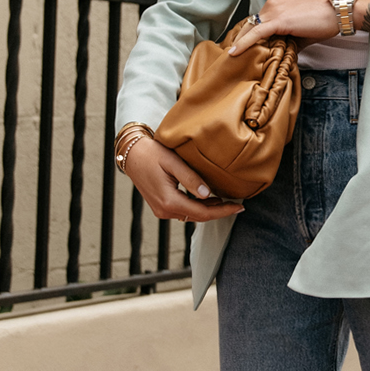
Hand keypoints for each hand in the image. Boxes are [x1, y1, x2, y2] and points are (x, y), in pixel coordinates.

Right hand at [125, 137, 243, 222]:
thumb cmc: (151, 153)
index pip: (202, 213)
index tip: (239, 207)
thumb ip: (191, 179)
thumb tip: (208, 195)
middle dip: (219, 212)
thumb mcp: (173, 162)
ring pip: (191, 215)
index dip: (223, 211)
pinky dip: (197, 207)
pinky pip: (183, 211)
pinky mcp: (160, 206)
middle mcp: (164, 210)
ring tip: (226, 202)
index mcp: (169, 201)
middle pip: (198, 217)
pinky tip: (208, 199)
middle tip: (237, 206)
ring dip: (208, 210)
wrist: (130, 154)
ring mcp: (161, 210)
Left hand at [229, 0, 339, 51]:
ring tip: (230, 59)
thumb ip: (285, 43)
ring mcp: (274, 11)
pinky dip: (244, 43)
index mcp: (275, 6)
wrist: (336, 13)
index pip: (255, 22)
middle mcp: (271, 5)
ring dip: (239, 44)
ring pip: (250, 29)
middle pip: (249, 25)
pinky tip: (234, 52)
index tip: (236, 49)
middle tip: (229, 56)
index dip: (245, 37)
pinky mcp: (278, 20)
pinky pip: (256, 33)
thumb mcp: (299, 35)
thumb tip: (278, 56)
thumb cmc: (321, 22)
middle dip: (238, 40)